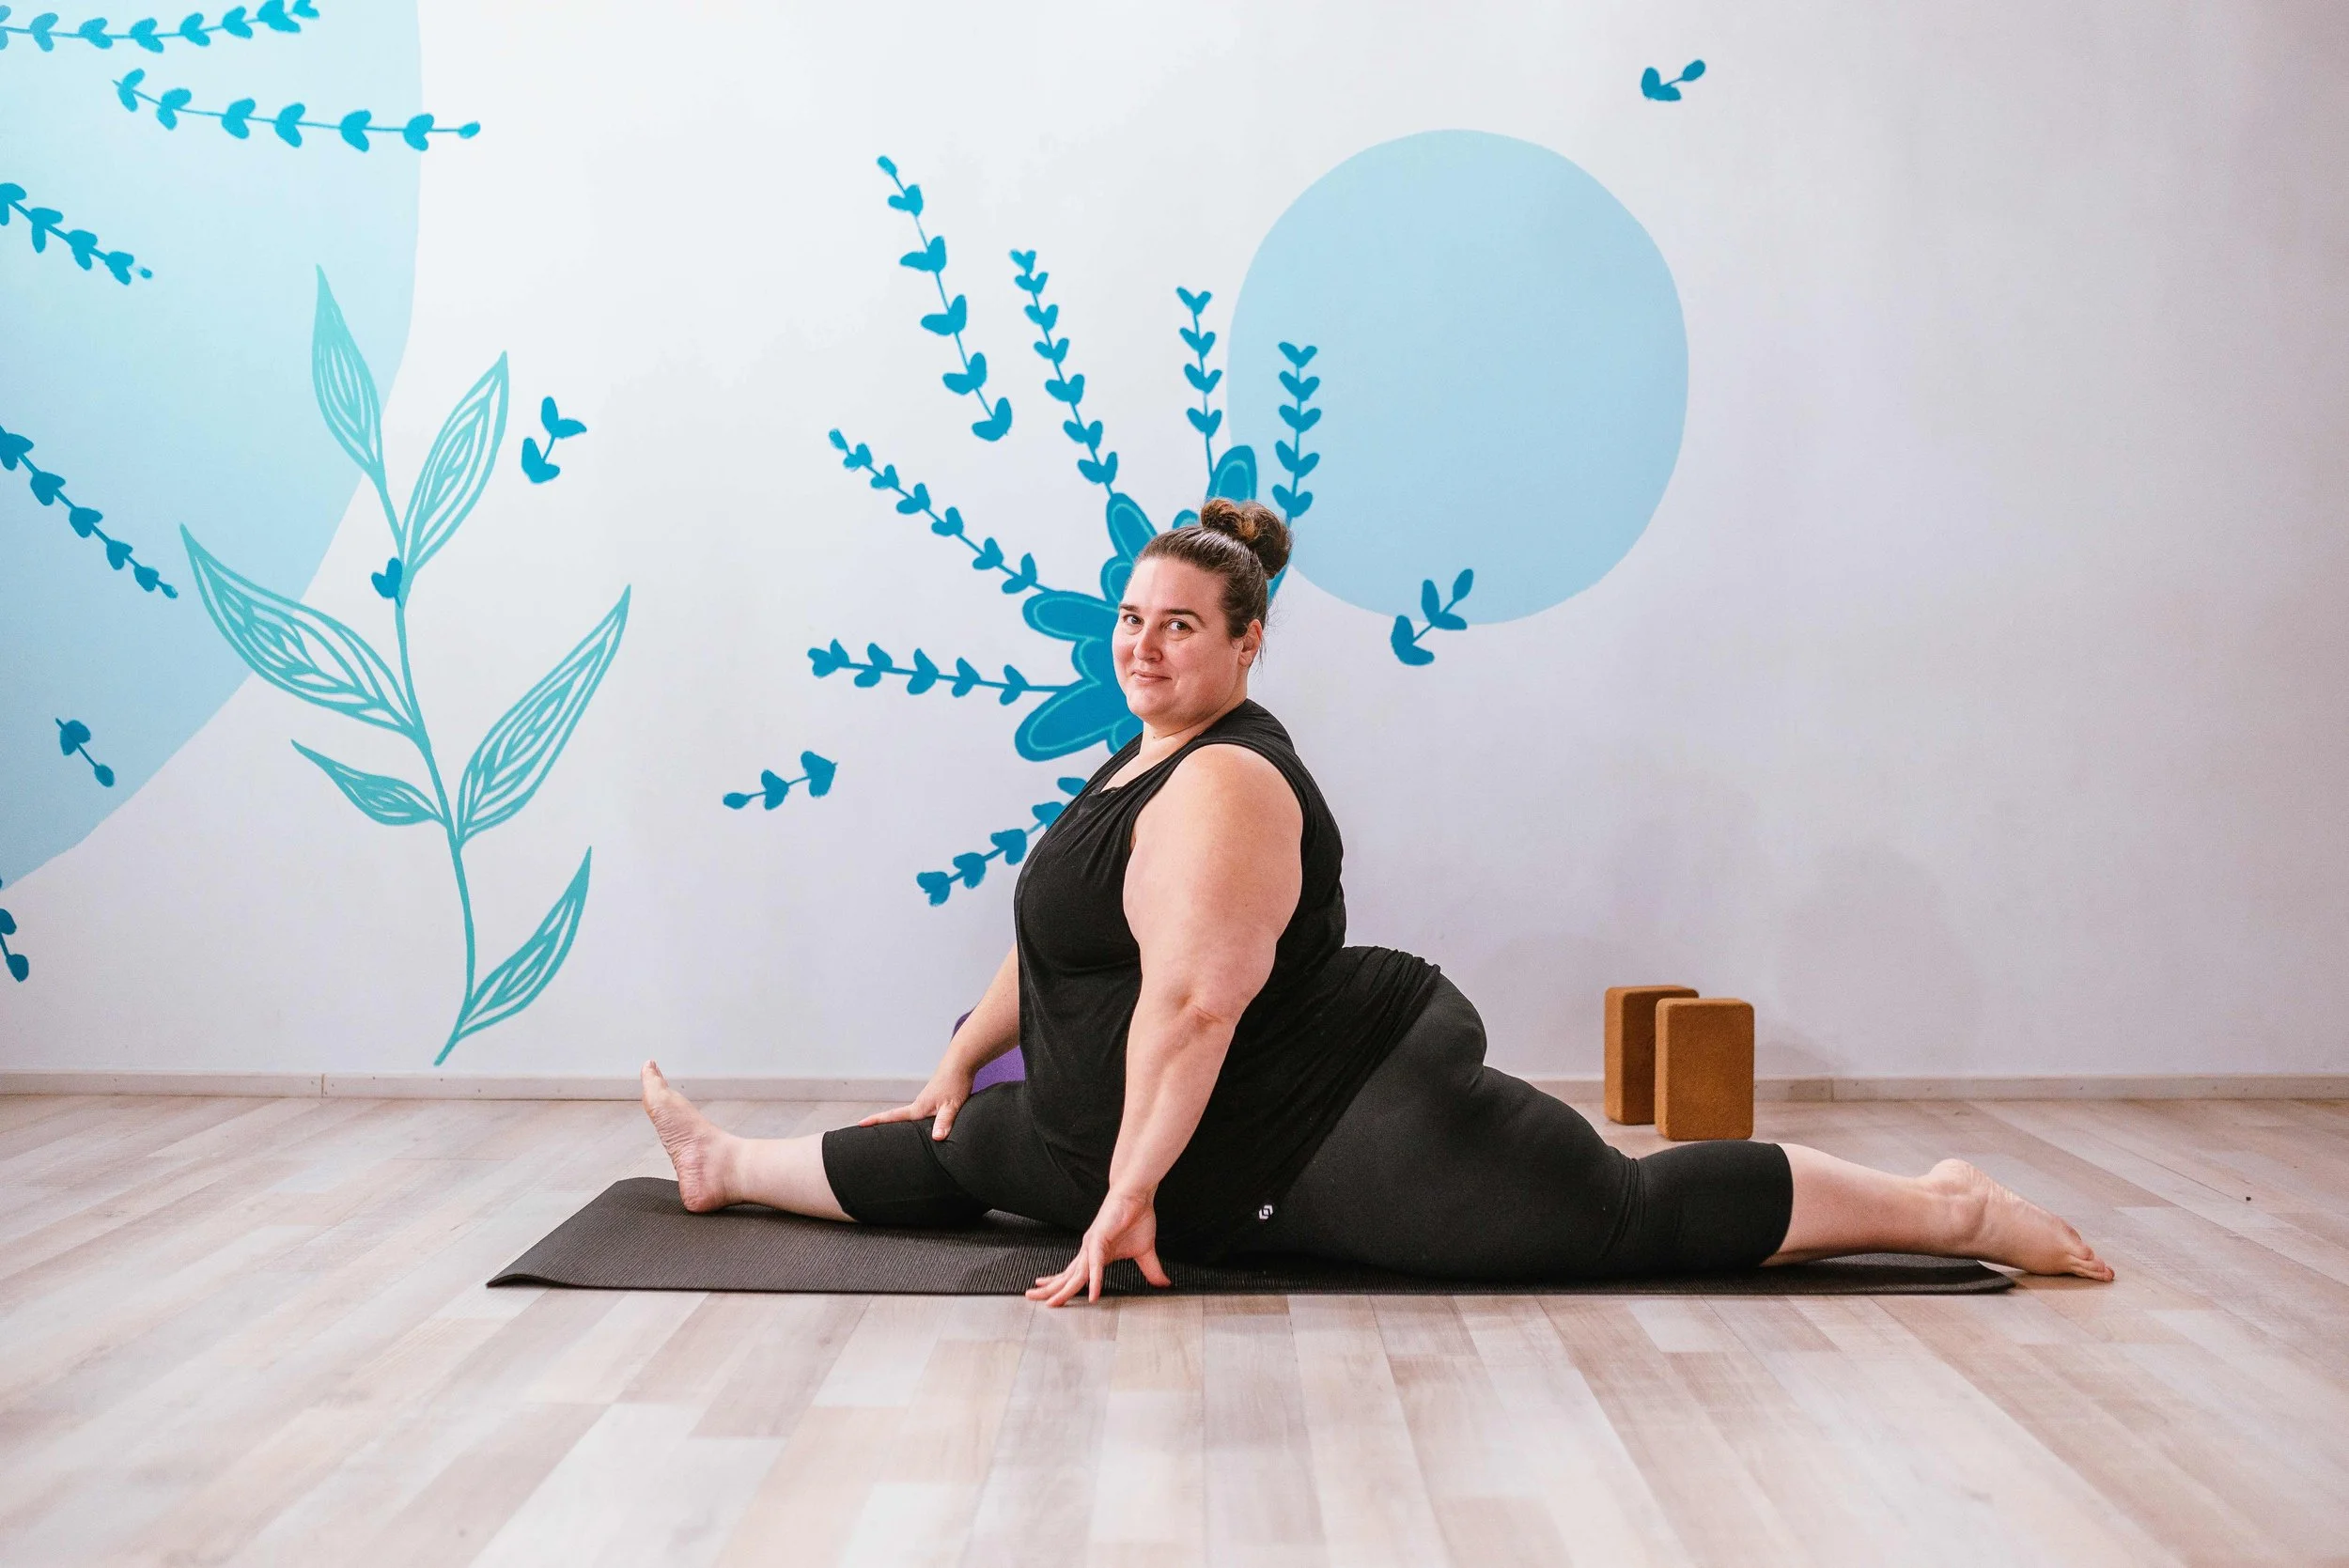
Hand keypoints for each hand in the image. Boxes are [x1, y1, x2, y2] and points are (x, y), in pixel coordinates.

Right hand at [856, 1063, 974, 1140]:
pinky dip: (916, 1123)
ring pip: (910, 1118)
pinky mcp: (934, 1101)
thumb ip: (944, 1122)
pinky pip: (922, 1115)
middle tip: (866, 1134)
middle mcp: (919, 1105)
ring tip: (889, 1136)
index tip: (860, 1124)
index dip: (876, 1121)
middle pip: (897, 1118)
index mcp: (918, 1107)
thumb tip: (936, 1138)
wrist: (961, 1063)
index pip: (893, 1116)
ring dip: (899, 1125)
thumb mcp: (951, 1106)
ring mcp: (926, 1102)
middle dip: (882, 1125)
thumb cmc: (954, 1083)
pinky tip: (919, 1129)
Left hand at [1026, 1187, 1171, 1306]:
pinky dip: (1094, 1281)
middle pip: (1066, 1276)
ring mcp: (1092, 1246)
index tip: (1048, 1296)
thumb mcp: (1145, 1252)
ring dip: (1063, 1290)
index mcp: (1095, 1255)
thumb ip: (1151, 1270)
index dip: (1060, 1285)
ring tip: (1052, 1303)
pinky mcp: (1100, 1239)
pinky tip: (1092, 1294)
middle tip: (1030, 1298)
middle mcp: (1088, 1252)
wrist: (1137, 1195)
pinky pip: (1095, 1264)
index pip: (1073, 1274)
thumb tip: (1164, 1284)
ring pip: (1075, 1274)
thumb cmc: (1136, 1217)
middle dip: (1049, 1289)